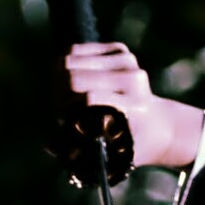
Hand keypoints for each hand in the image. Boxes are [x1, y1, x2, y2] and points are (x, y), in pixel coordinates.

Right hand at [62, 39, 204, 175]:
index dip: (65, 111)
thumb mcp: (108, 155)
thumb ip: (77, 151)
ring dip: (60, 81)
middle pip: (72, 77)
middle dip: (59, 95)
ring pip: (68, 61)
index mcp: (133, 104)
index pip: (87, 98)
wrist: (157, 124)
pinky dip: (66, 67)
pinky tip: (73, 83)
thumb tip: (48, 145)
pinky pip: (73, 51)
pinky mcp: (119, 49)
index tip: (61, 123)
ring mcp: (127, 60)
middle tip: (61, 110)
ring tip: (66, 98)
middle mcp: (132, 78)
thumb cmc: (128, 144)